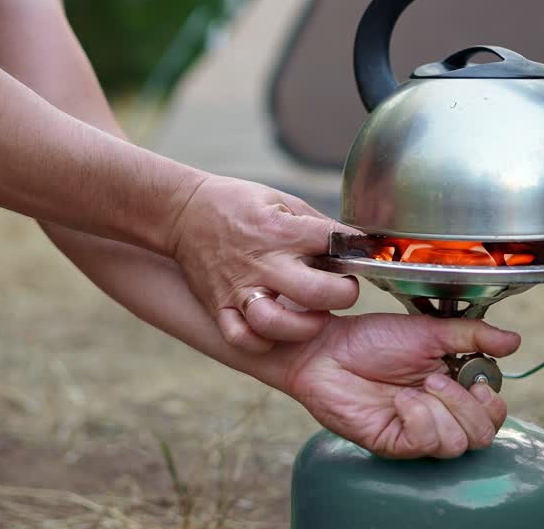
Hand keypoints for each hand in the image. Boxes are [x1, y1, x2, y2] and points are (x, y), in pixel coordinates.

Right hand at [167, 175, 359, 351]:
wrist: (183, 213)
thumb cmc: (237, 205)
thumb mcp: (282, 200)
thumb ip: (316, 225)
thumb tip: (354, 244)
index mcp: (284, 231)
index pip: (337, 244)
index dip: (358, 253)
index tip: (360, 258)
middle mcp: (264, 263)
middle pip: (318, 292)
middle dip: (343, 295)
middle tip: (342, 291)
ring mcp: (240, 288)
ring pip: (277, 323)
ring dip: (304, 326)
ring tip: (314, 318)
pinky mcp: (220, 306)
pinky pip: (241, 338)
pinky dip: (260, 342)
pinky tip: (274, 334)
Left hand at [277, 313, 520, 458]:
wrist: (327, 348)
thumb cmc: (371, 338)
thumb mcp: (429, 331)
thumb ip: (473, 335)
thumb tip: (514, 341)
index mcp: (453, 386)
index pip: (492, 413)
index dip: (491, 401)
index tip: (472, 377)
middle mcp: (439, 413)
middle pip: (482, 435)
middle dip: (467, 406)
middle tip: (436, 379)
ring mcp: (417, 431)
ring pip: (457, 443)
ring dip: (442, 410)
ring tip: (416, 387)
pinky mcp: (394, 443)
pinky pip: (426, 443)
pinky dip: (420, 418)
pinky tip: (401, 401)